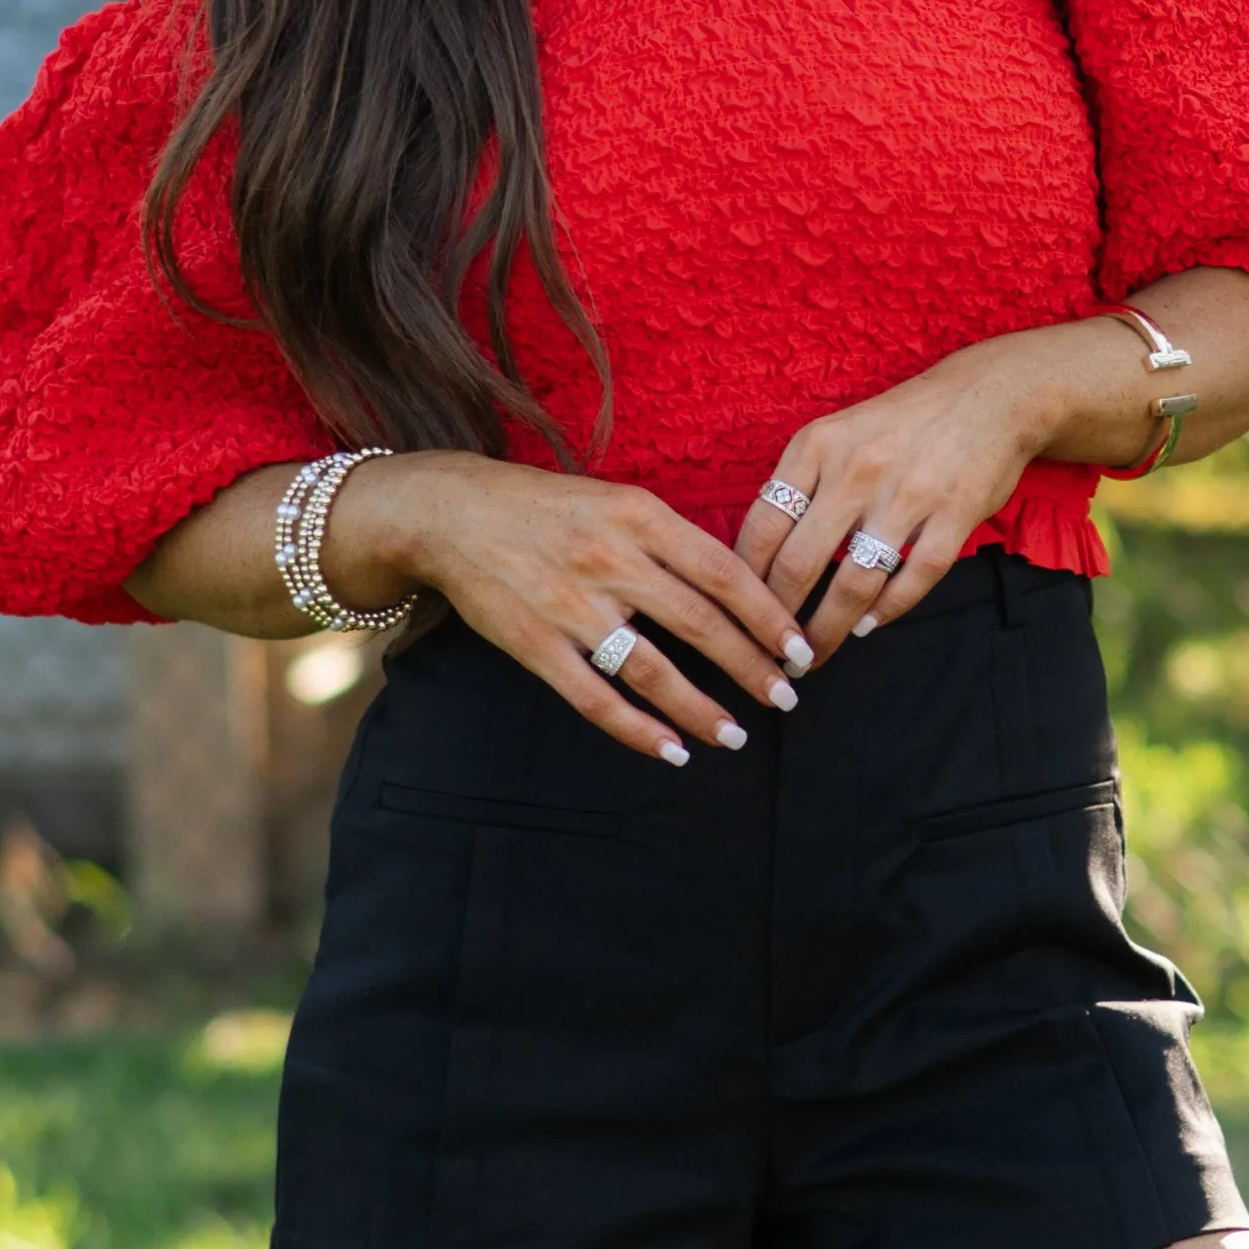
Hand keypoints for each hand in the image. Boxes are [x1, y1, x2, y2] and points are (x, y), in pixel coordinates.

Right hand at [334, 453, 809, 766]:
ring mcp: (571, 606)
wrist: (450, 513)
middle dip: (751, 667)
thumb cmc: (544, 506)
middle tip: (787, 697)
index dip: (767, 615)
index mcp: (638, 515)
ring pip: (653, 669)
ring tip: (735, 735)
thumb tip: (735, 585)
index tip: (799, 648)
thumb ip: (669, 538)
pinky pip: (596, 699)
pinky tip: (672, 750)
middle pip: (700, 623)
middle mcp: (610, 559)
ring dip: (701, 709)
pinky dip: (638, 730)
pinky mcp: (536, 645)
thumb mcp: (615, 498)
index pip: (723, 571)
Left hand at [729, 337, 1078, 644]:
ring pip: (854, 582)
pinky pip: (914, 578)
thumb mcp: (838, 434)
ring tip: (813, 656)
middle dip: (779, 622)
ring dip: (829, 630)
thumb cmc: (903, 424)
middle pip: (800, 564)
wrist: (990, 396)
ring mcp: (908, 493)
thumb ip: (801, 484)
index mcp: (817, 446)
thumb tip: (759, 556)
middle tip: (772, 654)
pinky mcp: (955, 514)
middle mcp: (856, 469)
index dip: (745, 583)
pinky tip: (868, 626)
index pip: (763, 527)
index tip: (739, 616)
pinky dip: (887, 610)